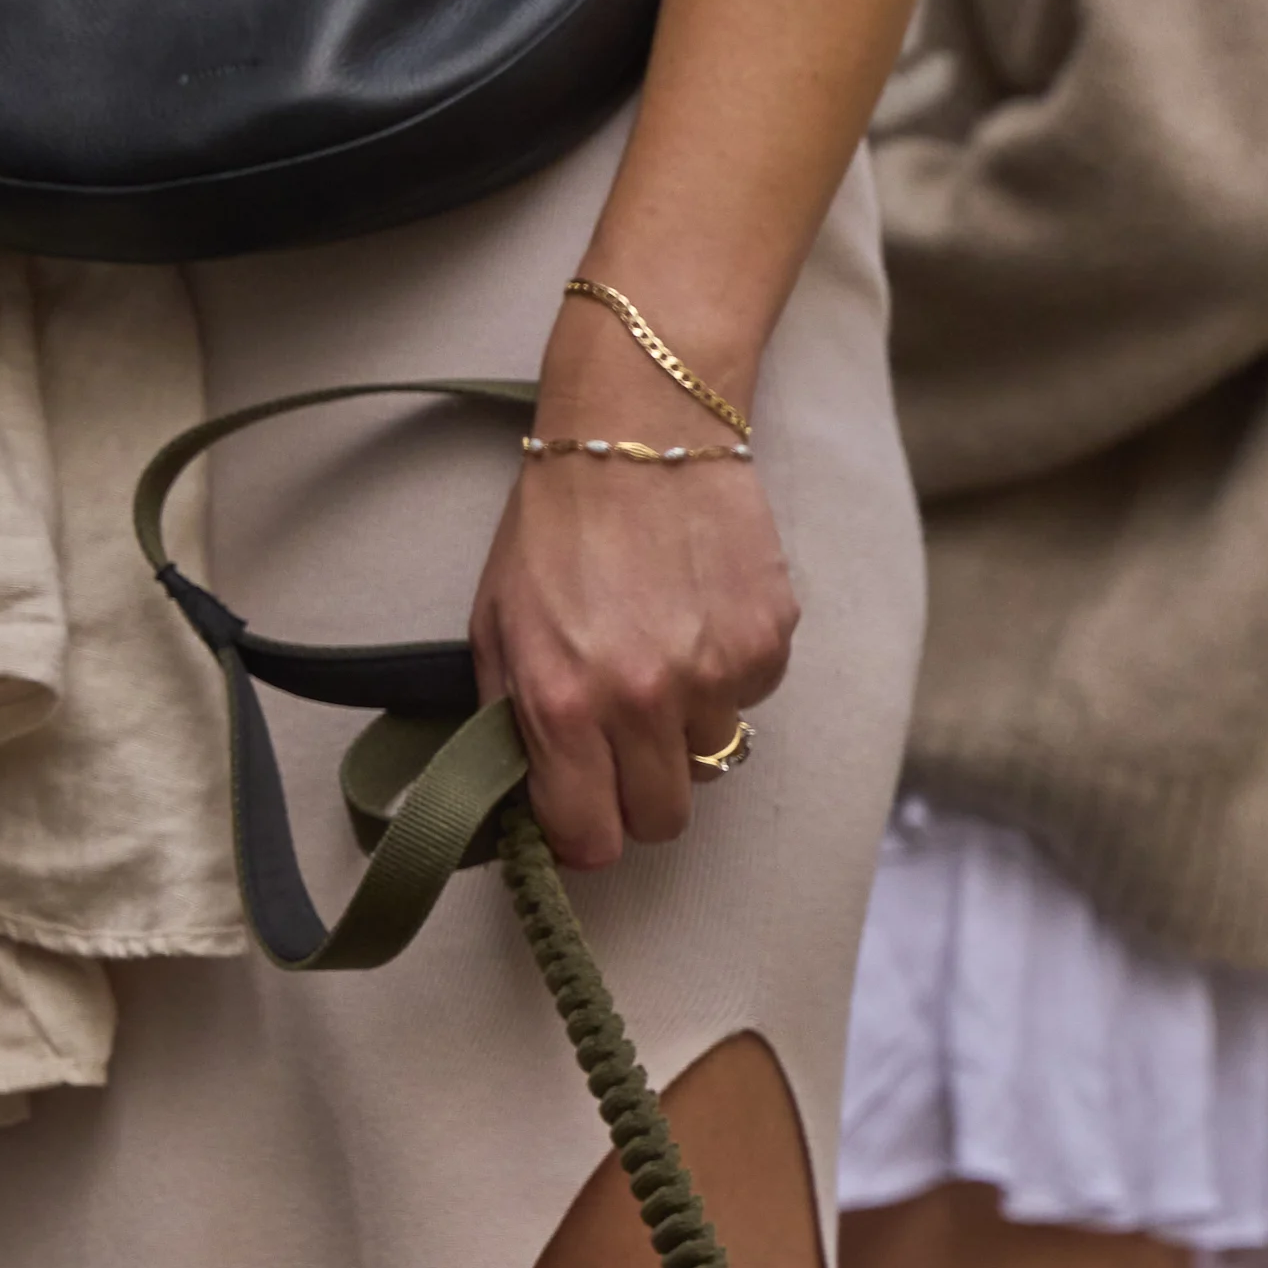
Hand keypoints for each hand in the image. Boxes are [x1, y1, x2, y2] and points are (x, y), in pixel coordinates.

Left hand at [468, 315, 794, 867]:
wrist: (638, 429)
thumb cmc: (556, 525)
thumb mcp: (498, 628)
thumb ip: (512, 723)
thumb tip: (532, 802)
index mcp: (566, 703)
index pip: (592, 839)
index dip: (585, 837)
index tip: (583, 813)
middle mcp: (646, 700)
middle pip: (662, 820)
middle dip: (639, 792)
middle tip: (623, 738)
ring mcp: (716, 673)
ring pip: (711, 758)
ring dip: (687, 726)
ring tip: (661, 650)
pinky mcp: (769, 641)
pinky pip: (751, 697)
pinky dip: (728, 672)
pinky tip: (698, 613)